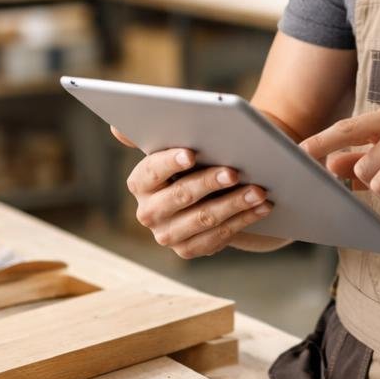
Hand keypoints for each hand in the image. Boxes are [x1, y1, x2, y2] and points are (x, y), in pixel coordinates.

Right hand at [119, 133, 274, 258]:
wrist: (213, 191)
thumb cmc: (197, 159)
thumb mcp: (178, 143)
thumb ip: (155, 133)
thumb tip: (116, 129)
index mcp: (140, 182)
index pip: (151, 170)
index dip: (170, 162)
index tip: (191, 153)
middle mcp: (148, 212)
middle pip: (180, 196)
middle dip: (210, 182)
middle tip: (235, 171)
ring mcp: (167, 234)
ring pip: (204, 219)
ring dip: (234, 204)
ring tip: (259, 190)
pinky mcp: (188, 250)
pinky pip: (218, 237)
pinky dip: (244, 220)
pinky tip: (263, 206)